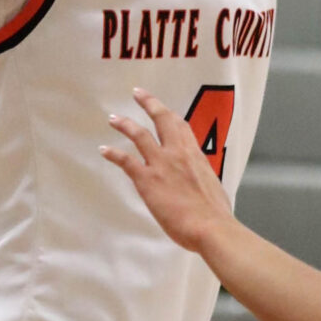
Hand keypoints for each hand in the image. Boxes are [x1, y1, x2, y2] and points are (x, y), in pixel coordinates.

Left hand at [102, 90, 235, 251]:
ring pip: (139, 135)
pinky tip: (104, 150)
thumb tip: (200, 182)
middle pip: (161, 120)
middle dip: (149, 103)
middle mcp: (178, 153)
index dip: (169, 114)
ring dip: (125, 124)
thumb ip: (201, 178)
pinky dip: (113, 154)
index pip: (181, 127)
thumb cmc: (216, 214)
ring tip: (114, 118)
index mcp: (195, 155)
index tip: (163, 107)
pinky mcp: (148, 180)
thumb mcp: (212, 186)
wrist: (210, 227)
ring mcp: (161, 164)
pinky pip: (126, 161)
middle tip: (137, 93)